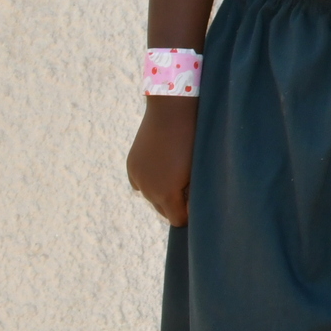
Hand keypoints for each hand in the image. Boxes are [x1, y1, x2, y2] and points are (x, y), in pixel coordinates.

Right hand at [127, 97, 196, 224]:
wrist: (172, 109)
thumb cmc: (193, 139)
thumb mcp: (199, 169)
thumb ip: (194, 192)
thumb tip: (191, 209)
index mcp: (166, 194)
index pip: (178, 220)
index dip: (190, 214)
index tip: (199, 201)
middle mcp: (147, 190)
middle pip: (163, 210)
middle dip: (176, 204)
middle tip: (190, 186)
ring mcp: (137, 177)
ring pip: (151, 196)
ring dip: (163, 191)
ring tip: (178, 173)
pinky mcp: (131, 165)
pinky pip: (141, 183)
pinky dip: (151, 180)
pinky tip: (162, 167)